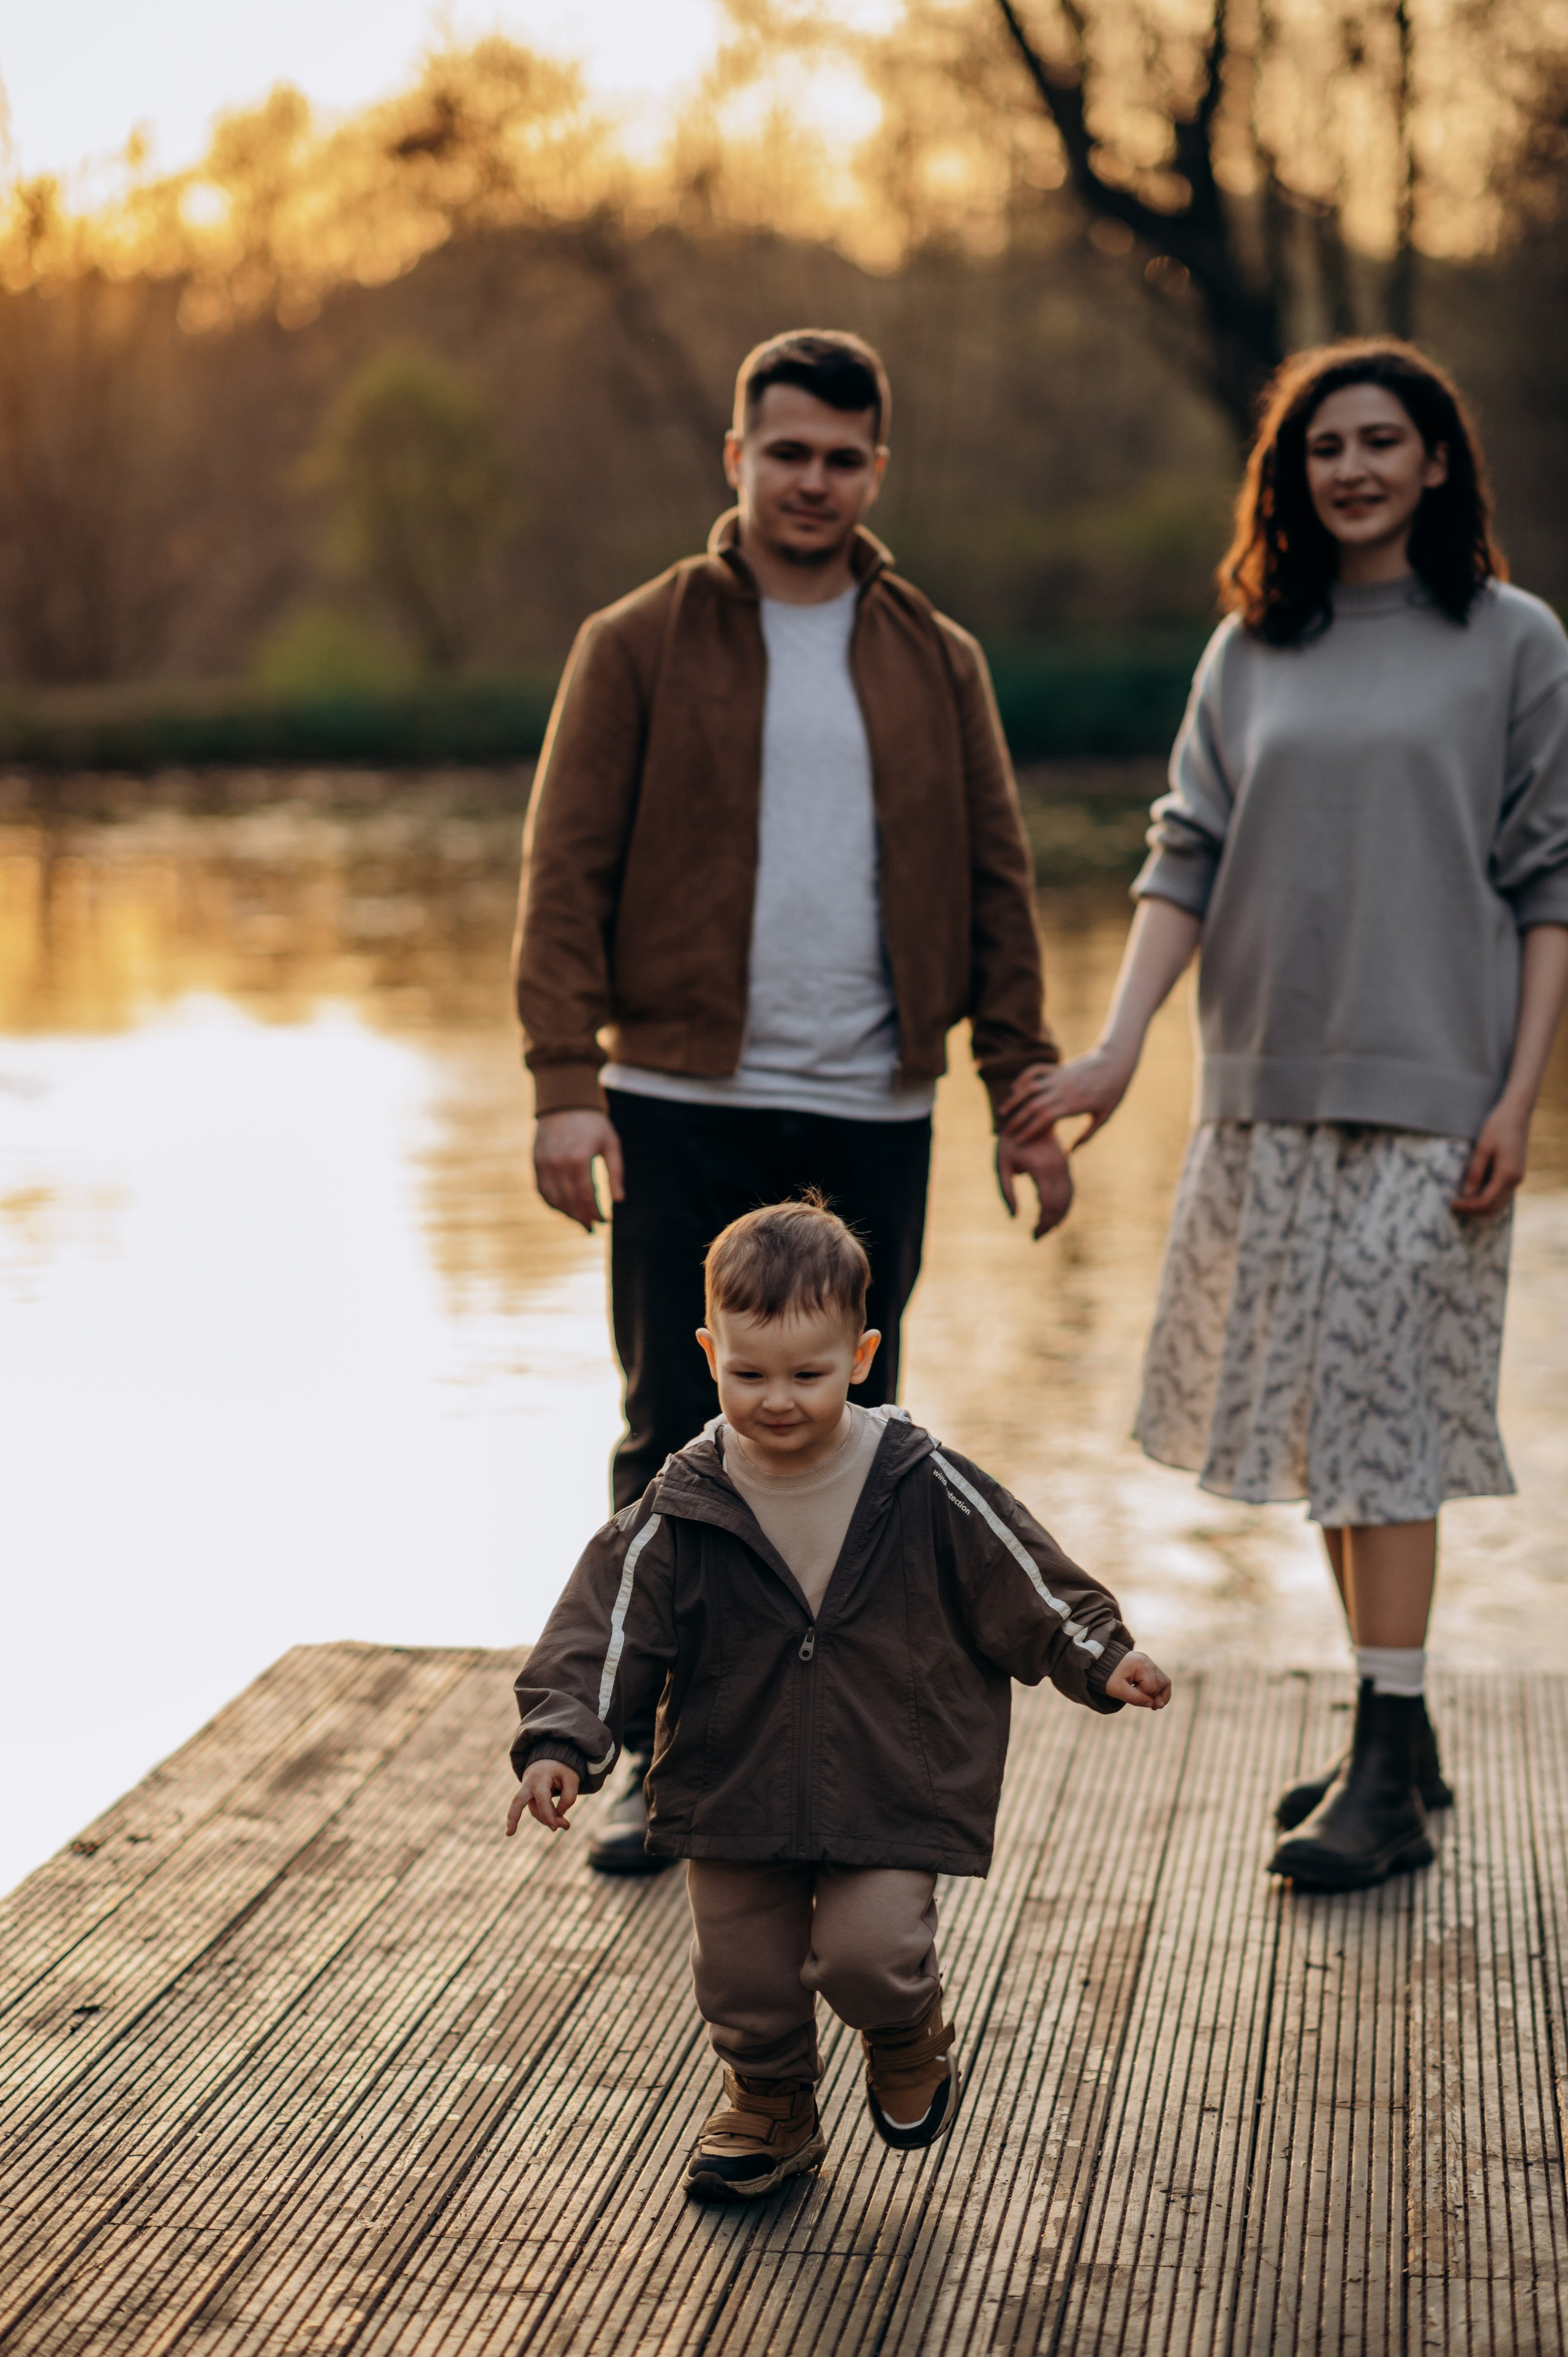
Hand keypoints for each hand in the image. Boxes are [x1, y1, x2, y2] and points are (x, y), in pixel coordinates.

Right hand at [506, 1760, 580, 1834]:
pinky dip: (547, 1817)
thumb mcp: (572, 1778)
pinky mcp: (529, 1799)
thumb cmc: (561, 1769)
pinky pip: (537, 1811)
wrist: (550, 1760)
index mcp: (539, 1778)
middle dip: (513, 1817)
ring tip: (566, 1825)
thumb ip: (569, 1796)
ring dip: (548, 1820)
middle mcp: (528, 1785)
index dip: (549, 1816)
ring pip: (534, 1811)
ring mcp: (527, 1793)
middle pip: (517, 1802)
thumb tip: (559, 1814)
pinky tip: (557, 1823)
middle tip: (508, 1834)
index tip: (555, 1827)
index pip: (542, 1801)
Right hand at [534, 1110, 623, 1231]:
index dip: (596, 1212)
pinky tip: (563, 1209)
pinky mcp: (536, 1162)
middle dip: (582, 1218)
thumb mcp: (611, 1144)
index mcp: (580, 1158)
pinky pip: (542, 1191)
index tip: (604, 1221)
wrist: (565, 1102)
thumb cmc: (593, 1124)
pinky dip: (552, 1204)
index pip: (587, 1196)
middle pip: (570, 1202)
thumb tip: (619, 1200)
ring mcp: (545, 1163)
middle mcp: (560, 1163)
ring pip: (554, 1200)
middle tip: (592, 1228)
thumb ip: (616, 1172)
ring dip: (567, 1214)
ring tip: (579, 1220)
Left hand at [995, 1127, 1073, 1238]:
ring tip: (1045, 1230)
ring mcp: (1064, 1166)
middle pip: (1061, 1205)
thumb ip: (1006, 1192)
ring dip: (1060, 1217)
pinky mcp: (1065, 1165)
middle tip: (1036, 1237)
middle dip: (1051, 1225)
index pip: (1049, 1205)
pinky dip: (1065, 1205)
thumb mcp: (1001, 1166)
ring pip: (1069, 1198)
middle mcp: (1057, 1169)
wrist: (1026, 1116)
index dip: (1043, 1224)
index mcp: (1042, 1170)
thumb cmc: (1008, 1143)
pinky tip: (1054, 1215)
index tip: (1032, 1236)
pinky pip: (1070, 1189)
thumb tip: (1014, 1217)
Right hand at [999, 1045, 1136, 1148]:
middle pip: (1032, 1105)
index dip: (1028, 1130)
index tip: (1017, 1141)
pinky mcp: (1058, 1068)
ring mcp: (1058, 1077)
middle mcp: (1061, 1090)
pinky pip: (1035, 1070)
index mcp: (1072, 1105)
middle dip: (1017, 1119)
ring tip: (1003, 1111)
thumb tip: (1070, 1151)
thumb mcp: (1102, 1118)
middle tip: (1005, 1131)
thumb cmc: (1112, 1093)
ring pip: (1029, 1087)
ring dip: (1014, 1099)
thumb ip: (1087, 1136)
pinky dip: (1023, 1078)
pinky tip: (1015, 1088)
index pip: (1043, 1119)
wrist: (1116, 1063)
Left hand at [1105, 1650, 1171, 1710]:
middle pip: (1163, 1683)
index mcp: (1140, 1664)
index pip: (1152, 1687)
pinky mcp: (1147, 1665)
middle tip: (1152, 1707)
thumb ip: (1135, 1698)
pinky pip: (1160, 1679)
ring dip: (1161, 1694)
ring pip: (1164, 1681)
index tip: (1132, 1694)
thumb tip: (1152, 1704)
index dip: (1145, 1695)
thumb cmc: (1108, 1677)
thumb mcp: (1117, 1690)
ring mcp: (1149, 1662)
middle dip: (1157, 1696)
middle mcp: (1147, 1661)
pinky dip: (1158, 1689)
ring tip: (1155, 1705)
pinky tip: (1153, 1698)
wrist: (1100, 1663)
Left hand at [1452, 1096, 1529, 1218]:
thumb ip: (1475, 1172)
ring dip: (1480, 1206)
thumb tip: (1467, 1195)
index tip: (1451, 1204)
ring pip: (1498, 1203)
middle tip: (1454, 1207)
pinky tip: (1472, 1193)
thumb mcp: (1482, 1148)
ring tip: (1460, 1202)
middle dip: (1473, 1211)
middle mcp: (1516, 1180)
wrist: (1516, 1113)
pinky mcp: (1515, 1174)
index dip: (1468, 1207)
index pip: (1486, 1202)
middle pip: (1494, 1207)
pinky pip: (1500, 1193)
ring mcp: (1517, 1178)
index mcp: (1508, 1174)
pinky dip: (1486, 1198)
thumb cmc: (1498, 1126)